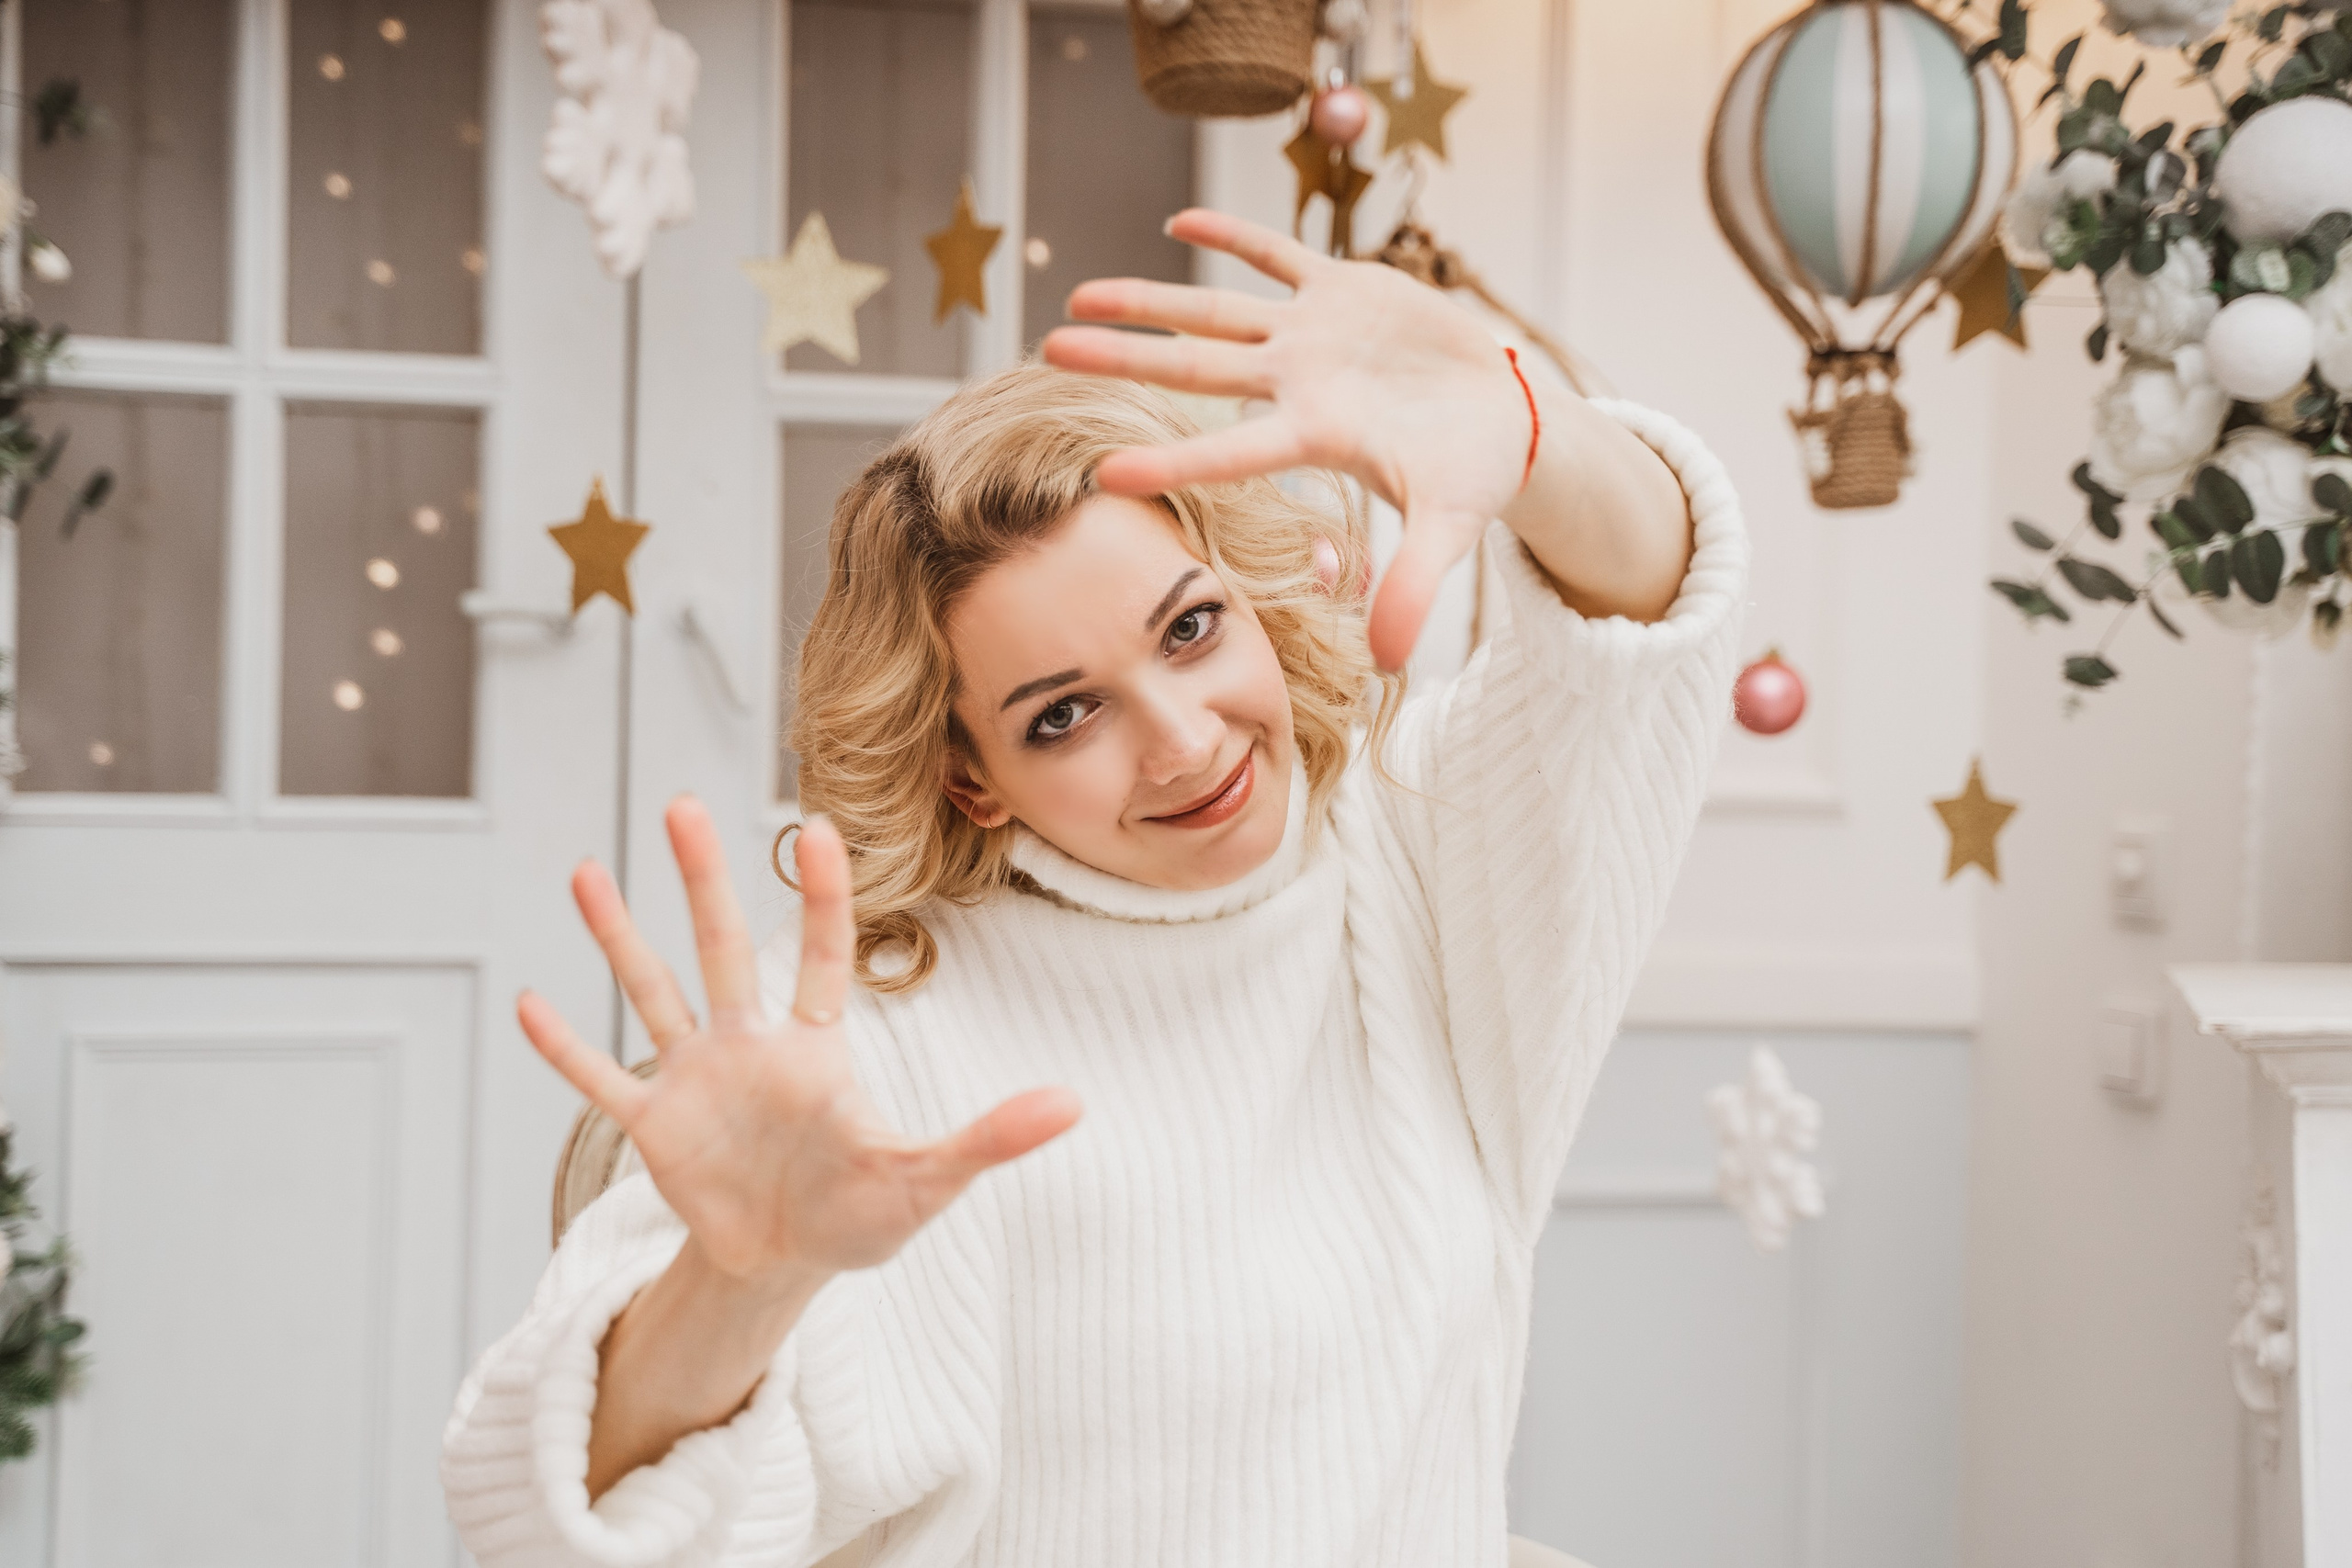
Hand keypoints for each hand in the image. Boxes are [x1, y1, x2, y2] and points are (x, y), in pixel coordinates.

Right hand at [518, 798, 1082, 1286]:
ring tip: (587, 872)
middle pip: (724, 947)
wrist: (786, 1267)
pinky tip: (532, 1002)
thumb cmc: (860, 1214)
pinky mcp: (655, 1127)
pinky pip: (604, 1079)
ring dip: (619, 936)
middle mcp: (750, 1045)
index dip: (824, 897)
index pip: (824, 956)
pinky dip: (568, 1048)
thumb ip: (990, 1137)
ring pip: (654, 990)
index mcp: (816, 1049)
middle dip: (705, 879)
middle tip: (684, 803)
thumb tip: (1074, 1105)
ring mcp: (696, 1080)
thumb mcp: (928, 1179)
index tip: (820, 827)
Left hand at [1040, 208, 1534, 670]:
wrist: (1503, 417)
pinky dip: (1233, 237)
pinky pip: (1279, 254)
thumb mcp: (1452, 525)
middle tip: (1049, 350)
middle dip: (1126, 358)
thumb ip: (1415, 586)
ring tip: (1079, 295)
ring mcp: (1313, 335)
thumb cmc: (1473, 473)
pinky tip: (1178, 223)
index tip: (1101, 472)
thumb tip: (1389, 662)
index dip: (1172, 461)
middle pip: (1195, 369)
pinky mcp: (1342, 290)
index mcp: (1317, 436)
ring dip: (1151, 300)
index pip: (1232, 452)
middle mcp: (1298, 384)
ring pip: (1217, 311)